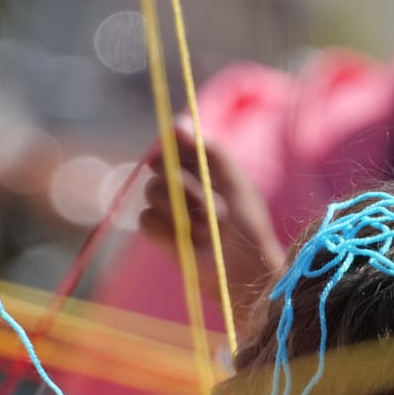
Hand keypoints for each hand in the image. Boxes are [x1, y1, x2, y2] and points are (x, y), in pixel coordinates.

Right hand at [139, 121, 283, 302]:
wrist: (244, 273)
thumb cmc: (249, 228)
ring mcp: (170, 209)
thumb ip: (212, 152)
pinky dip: (165, 231)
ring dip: (179, 211)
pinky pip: (145, 220)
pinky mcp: (160, 234)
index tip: (185, 158)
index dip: (175, 147)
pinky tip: (186, 243)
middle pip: (158, 165)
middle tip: (207, 202)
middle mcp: (184, 184)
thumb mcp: (236, 184)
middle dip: (181, 184)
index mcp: (205, 167)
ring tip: (205, 229)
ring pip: (151, 192)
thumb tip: (178, 121)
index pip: (176, 143)